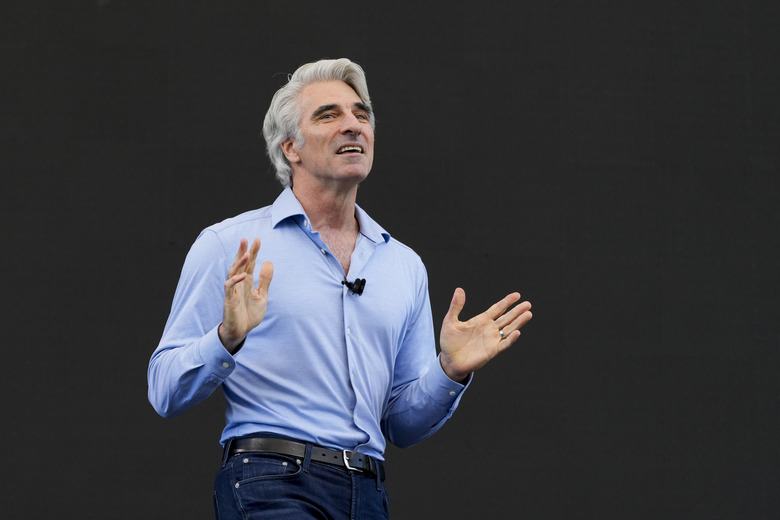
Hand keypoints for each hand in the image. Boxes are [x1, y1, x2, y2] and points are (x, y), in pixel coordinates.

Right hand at [218, 238, 273, 353]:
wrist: (241, 331)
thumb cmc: (250, 314)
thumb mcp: (262, 295)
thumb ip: (265, 280)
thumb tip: (269, 262)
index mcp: (247, 282)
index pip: (250, 264)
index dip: (253, 252)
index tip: (257, 239)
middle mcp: (239, 284)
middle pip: (240, 264)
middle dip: (243, 252)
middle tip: (246, 239)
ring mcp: (233, 290)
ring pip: (233, 272)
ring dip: (239, 263)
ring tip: (246, 253)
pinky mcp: (229, 299)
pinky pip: (230, 287)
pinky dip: (236, 280)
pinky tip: (243, 275)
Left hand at [439, 288, 531, 381]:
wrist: (449, 360)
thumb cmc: (449, 342)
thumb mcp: (450, 321)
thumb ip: (456, 306)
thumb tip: (459, 289)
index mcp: (481, 320)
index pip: (497, 309)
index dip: (507, 302)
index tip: (517, 295)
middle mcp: (489, 329)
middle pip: (506, 317)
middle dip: (517, 311)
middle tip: (528, 304)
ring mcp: (492, 340)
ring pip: (509, 329)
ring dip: (518, 322)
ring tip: (528, 314)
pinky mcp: (492, 351)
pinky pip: (503, 344)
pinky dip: (510, 339)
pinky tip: (517, 332)